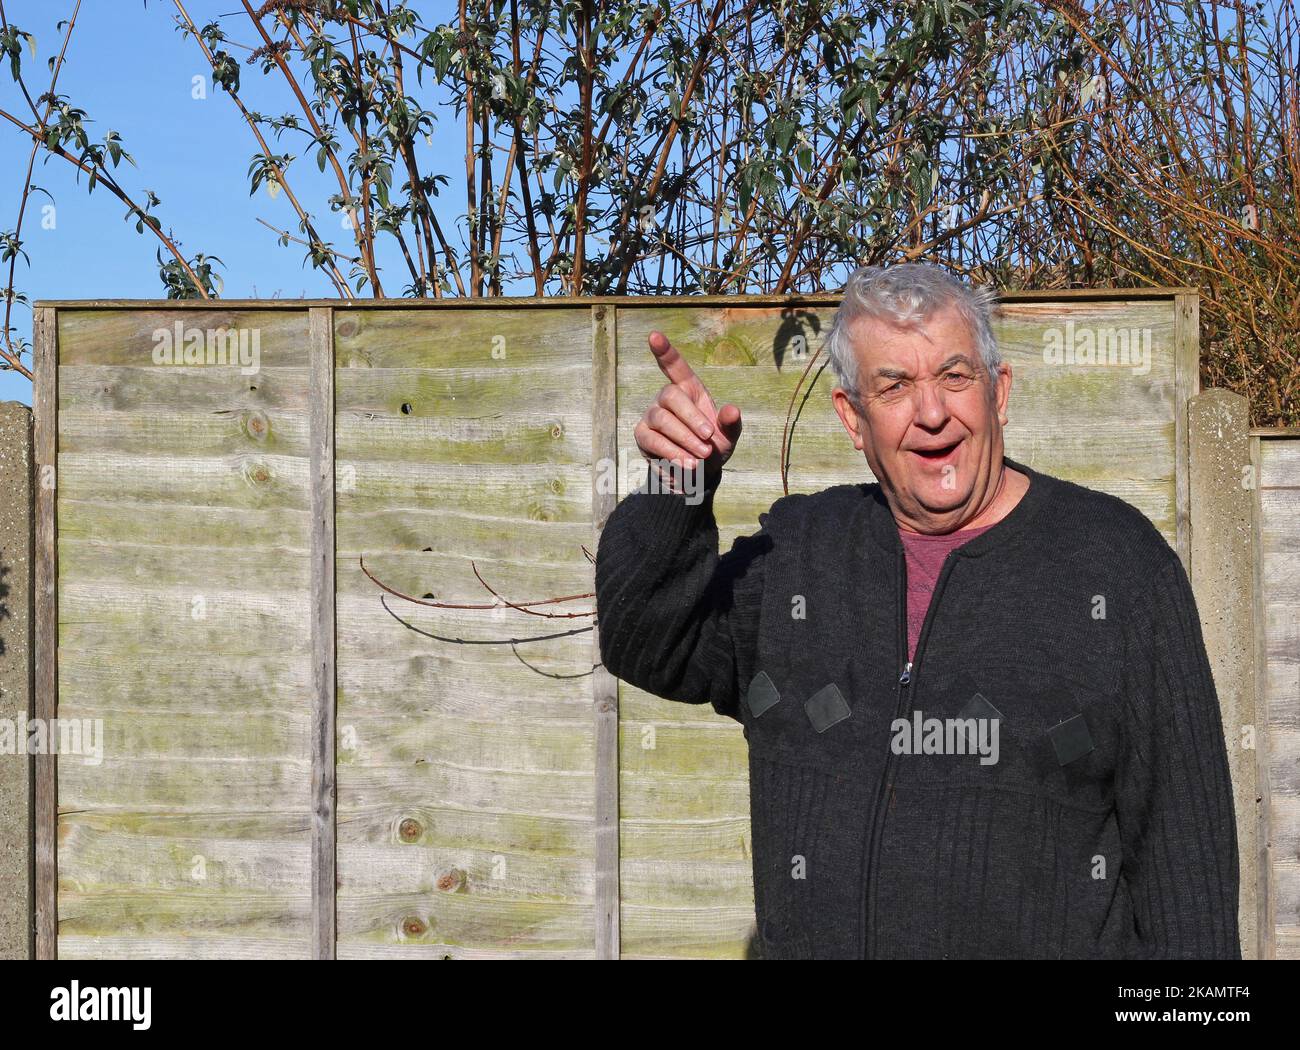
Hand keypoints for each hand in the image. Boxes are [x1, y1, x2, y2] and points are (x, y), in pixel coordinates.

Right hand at [633, 330, 742, 490]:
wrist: (699, 475)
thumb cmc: (713, 447)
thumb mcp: (729, 436)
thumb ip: (731, 423)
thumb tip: (732, 410)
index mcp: (689, 390)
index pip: (675, 366)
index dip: (664, 351)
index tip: (654, 335)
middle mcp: (666, 399)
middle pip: (671, 396)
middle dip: (691, 419)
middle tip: (709, 439)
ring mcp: (652, 417)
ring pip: (661, 420)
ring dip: (684, 439)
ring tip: (701, 458)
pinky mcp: (643, 437)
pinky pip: (653, 441)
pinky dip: (672, 454)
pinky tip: (687, 465)